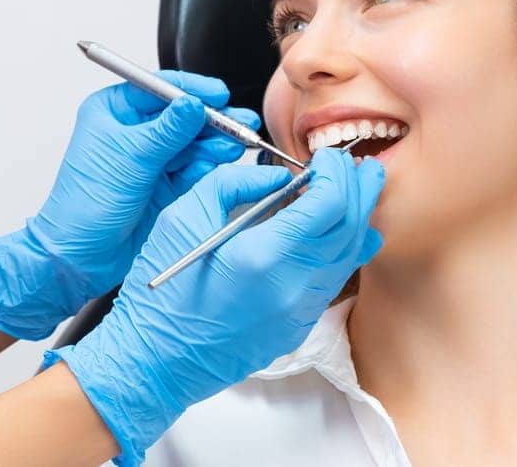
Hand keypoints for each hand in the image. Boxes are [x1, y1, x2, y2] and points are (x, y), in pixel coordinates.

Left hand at [0, 73, 259, 339]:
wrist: (81, 255)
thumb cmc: (86, 204)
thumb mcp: (131, 159)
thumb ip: (167, 131)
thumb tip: (193, 103)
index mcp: (112, 111)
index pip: (157, 89)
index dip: (191, 90)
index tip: (219, 94)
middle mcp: (131, 131)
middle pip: (180, 115)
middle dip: (211, 119)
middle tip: (240, 122)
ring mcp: (148, 158)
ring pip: (190, 142)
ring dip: (215, 142)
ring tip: (237, 144)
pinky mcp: (163, 184)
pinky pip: (192, 167)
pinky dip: (208, 164)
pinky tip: (222, 161)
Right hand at [46, 149, 384, 465]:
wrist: (157, 359)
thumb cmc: (162, 291)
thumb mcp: (182, 217)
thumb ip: (232, 183)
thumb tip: (275, 175)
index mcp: (262, 256)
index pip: (329, 205)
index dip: (337, 174)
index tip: (329, 157)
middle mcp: (292, 287)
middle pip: (350, 229)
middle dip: (359, 190)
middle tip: (359, 165)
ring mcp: (299, 312)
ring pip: (349, 257)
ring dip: (358, 219)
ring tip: (359, 191)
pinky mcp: (297, 327)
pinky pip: (333, 280)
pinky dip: (344, 249)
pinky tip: (342, 232)